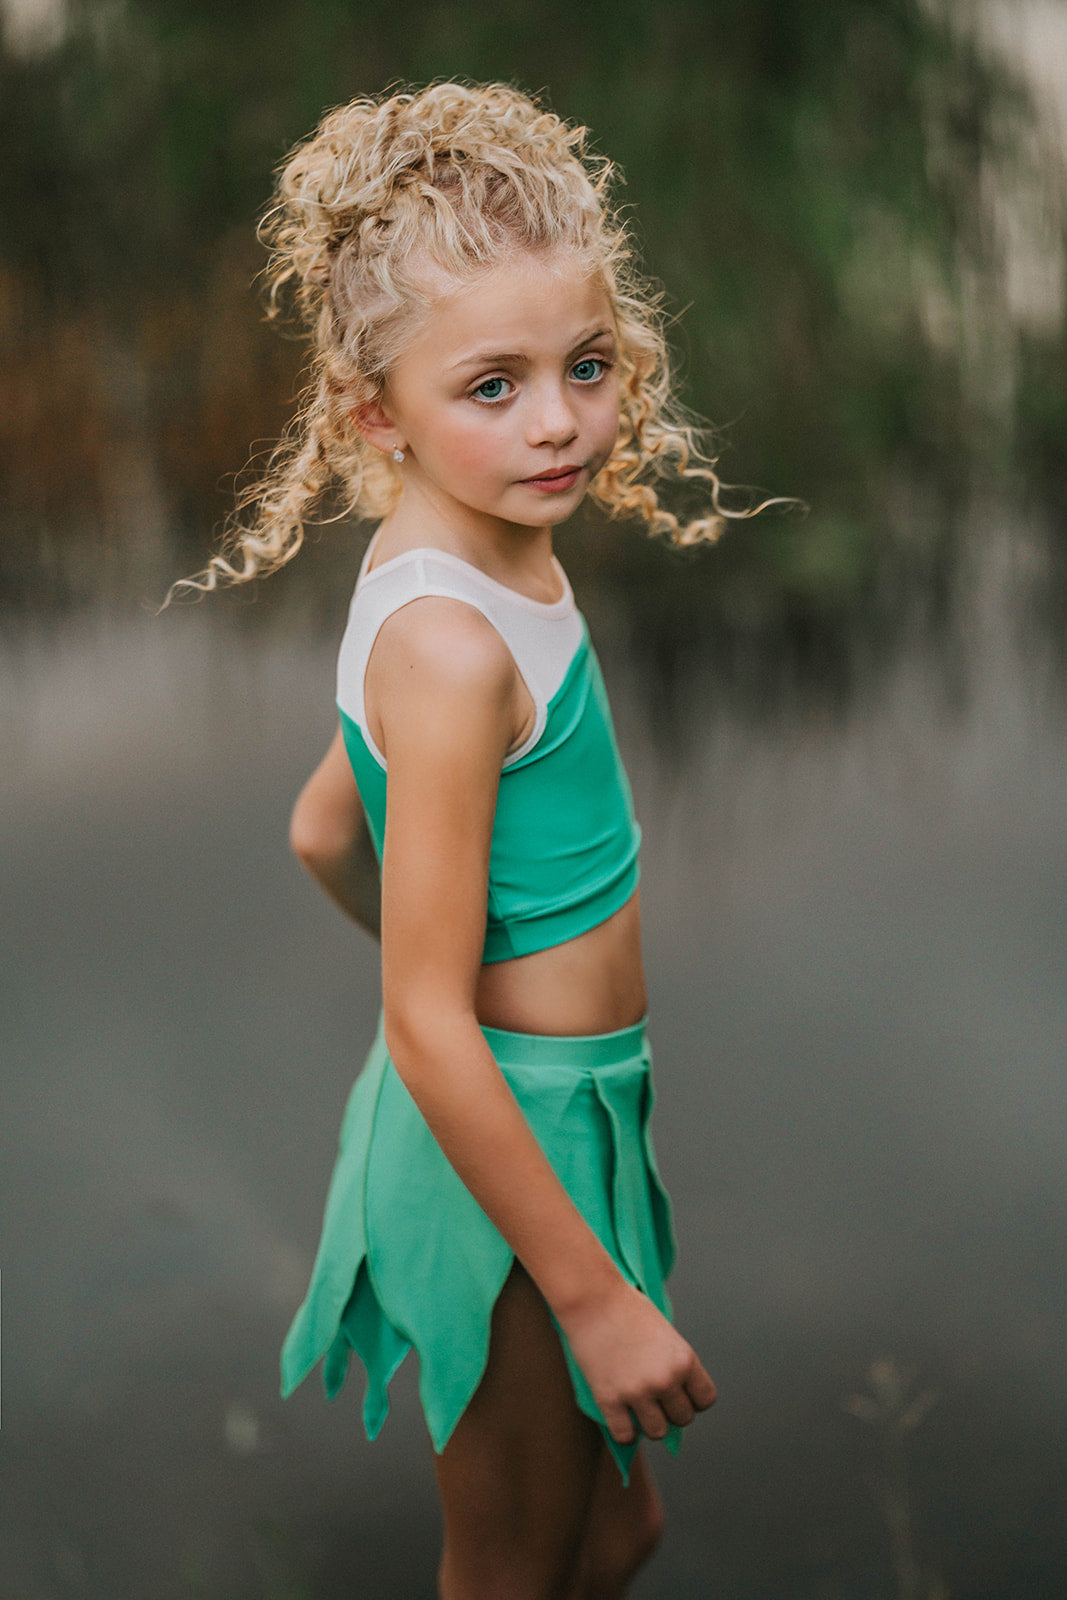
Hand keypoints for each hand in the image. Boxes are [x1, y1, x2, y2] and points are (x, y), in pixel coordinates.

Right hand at [557, 1277, 716, 1444]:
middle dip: (671, 1411)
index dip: (693, 1399)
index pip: (705, 1399)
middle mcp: (665, 1379)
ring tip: (638, 1408)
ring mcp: (637, 1392)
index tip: (680, 1394)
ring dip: (649, 1423)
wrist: (592, 1297)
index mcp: (684, 1359)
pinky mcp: (609, 1399)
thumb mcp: (664, 1332)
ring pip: (657, 1432)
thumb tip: (673, 1398)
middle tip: (655, 1398)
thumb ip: (673, 1363)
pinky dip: (623, 1430)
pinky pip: (625, 1435)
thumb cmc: (626, 1307)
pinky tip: (619, 1415)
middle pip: (683, 1418)